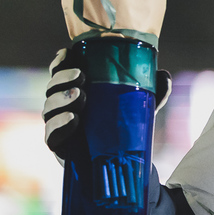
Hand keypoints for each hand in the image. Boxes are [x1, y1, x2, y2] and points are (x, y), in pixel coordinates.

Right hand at [41, 47, 172, 163]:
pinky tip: (74, 118)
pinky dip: (60, 124)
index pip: (60, 71)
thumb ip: (154, 92)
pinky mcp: (58, 145)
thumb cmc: (124, 125)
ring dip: (62, 99)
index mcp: (78, 89)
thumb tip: (164, 75)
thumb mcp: (141, 107)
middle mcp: (63, 104)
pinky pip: (51, 134)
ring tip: (81, 96)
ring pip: (49, 107)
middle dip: (63, 79)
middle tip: (81, 76)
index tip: (68, 53)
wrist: (120, 161)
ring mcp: (59, 124)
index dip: (60, 61)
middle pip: (52, 87)